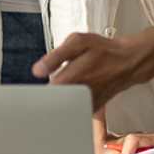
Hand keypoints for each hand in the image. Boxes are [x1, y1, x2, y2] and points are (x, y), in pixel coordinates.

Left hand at [32, 32, 147, 110]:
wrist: (128, 62)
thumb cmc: (104, 51)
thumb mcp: (78, 42)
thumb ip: (55, 56)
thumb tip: (37, 71)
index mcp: (71, 79)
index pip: (43, 96)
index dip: (33, 97)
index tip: (26, 97)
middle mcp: (78, 95)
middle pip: (52, 106)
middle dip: (45, 100)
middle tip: (42, 92)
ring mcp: (86, 104)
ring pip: (64, 110)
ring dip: (57, 103)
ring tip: (56, 94)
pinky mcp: (92, 108)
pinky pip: (75, 111)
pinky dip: (69, 105)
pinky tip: (70, 95)